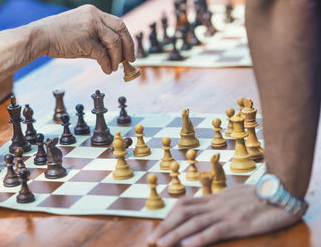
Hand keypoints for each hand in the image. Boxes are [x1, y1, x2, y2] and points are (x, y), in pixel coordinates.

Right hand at [31, 5, 134, 73]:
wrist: (38, 37)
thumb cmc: (57, 37)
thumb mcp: (80, 32)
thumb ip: (97, 39)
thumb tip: (113, 55)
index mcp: (93, 12)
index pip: (118, 23)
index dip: (126, 38)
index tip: (128, 50)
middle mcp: (94, 16)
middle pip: (121, 30)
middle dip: (128, 47)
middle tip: (130, 60)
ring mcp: (90, 26)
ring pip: (114, 43)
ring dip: (117, 58)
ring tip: (114, 68)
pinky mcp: (86, 39)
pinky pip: (103, 54)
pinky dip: (107, 64)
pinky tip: (106, 70)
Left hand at [147, 185, 300, 246]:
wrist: (281, 191)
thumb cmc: (259, 196)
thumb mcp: (233, 197)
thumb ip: (218, 203)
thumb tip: (204, 210)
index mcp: (214, 198)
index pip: (184, 205)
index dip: (169, 217)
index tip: (158, 228)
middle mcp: (215, 204)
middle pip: (183, 213)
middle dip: (165, 226)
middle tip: (151, 238)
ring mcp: (225, 213)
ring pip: (193, 223)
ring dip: (175, 234)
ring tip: (161, 244)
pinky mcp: (237, 223)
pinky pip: (213, 231)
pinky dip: (198, 239)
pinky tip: (187, 246)